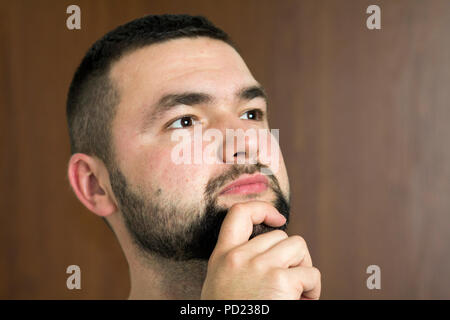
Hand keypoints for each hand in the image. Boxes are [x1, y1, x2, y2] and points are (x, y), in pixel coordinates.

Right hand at [201, 200, 320, 299]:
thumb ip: (237, 263)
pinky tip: (303, 303)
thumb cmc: (230, 314)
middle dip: (291, 256)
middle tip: (290, 280)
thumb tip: (271, 252)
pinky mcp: (280, 282)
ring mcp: (260, 267)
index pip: (238, 214)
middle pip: (280, 235)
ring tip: (298, 290)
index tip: (278, 218)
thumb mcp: (221, 284)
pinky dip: (313, 290)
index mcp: (222, 257)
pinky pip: (310, 274)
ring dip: (303, 268)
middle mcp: (239, 257)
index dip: (262, 208)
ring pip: (298, 247)